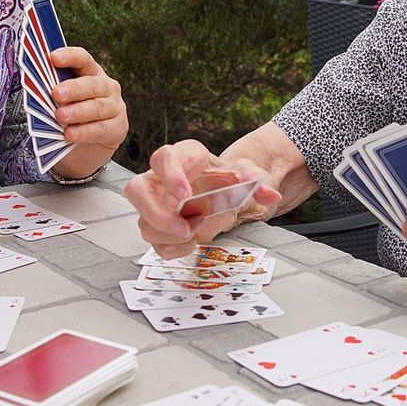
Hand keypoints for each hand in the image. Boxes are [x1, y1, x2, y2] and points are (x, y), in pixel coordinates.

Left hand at [41, 46, 126, 178]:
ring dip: (78, 112)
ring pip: (98, 107)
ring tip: (60, 116)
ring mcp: (116, 107)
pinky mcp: (119, 128)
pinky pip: (102, 129)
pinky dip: (85, 132)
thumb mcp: (59, 104)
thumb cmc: (67, 119)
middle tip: (56, 93)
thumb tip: (34, 89)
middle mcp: (107, 86)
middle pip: (92, 84)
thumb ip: (52, 95)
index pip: (83, 59)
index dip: (70, 57)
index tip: (53, 58)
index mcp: (90, 73)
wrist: (81, 150)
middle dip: (73, 88)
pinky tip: (70, 134)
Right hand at [123, 139, 281, 259]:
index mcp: (185, 157)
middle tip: (183, 226)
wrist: (230, 192)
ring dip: (169, 234)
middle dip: (155, 212)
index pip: (165, 157)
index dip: (170, 175)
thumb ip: (259, 182)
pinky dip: (173, 248)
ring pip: (143, 221)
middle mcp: (163, 179)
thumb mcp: (252, 176)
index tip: (185, 195)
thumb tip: (269, 195)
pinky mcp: (158, 226)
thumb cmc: (233, 179)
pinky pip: (155, 243)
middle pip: (137, 189)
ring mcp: (157, 203)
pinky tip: (192, 241)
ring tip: (196, 230)